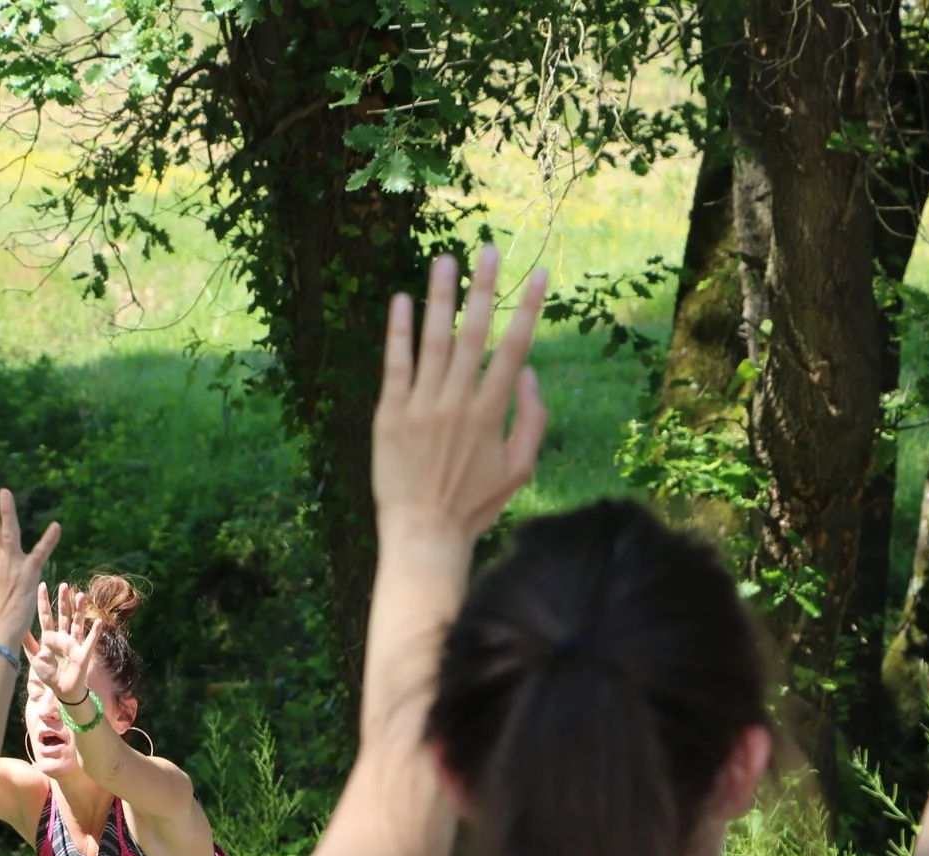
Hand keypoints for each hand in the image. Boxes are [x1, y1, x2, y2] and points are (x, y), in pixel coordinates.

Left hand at [24, 582, 102, 710]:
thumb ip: (28, 644)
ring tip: (80, 596)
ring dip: (79, 610)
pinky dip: (94, 632)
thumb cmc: (49, 674)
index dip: (43, 601)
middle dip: (63, 601)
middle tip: (64, 585)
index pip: (45, 616)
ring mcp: (74, 644)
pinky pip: (90, 641)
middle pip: (63, 615)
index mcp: (49, 637)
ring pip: (77, 623)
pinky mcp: (83, 654)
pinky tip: (98, 621)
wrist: (63, 691)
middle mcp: (62, 637)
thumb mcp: (35, 659)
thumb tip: (18, 630)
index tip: (41, 585)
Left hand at [371, 245, 548, 546]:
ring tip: (443, 260)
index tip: (539, 274)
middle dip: (484, 288)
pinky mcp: (390, 415)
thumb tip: (528, 372)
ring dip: (440, 298)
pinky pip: (395, 365)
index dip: (528, 309)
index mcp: (491, 412)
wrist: (425, 533)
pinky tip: (400, 300)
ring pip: (434, 341)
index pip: (514, 348)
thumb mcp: (520, 468)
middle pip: (474, 334)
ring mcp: (422, 406)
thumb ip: (532, 418)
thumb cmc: (475, 505)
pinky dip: (397, 331)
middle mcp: (458, 402)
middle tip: (488, 249)